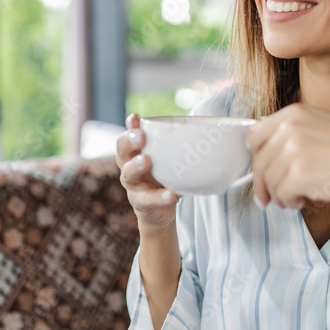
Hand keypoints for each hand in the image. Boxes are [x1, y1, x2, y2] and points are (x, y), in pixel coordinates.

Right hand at [116, 114, 178, 231]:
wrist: (160, 212)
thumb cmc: (164, 180)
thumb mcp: (168, 162)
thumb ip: (176, 148)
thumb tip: (207, 129)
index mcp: (135, 154)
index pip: (128, 136)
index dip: (130, 127)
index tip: (135, 117)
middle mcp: (128, 167)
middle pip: (122, 152)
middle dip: (129, 141)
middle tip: (140, 136)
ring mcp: (133, 186)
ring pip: (128, 174)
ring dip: (136, 166)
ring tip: (146, 161)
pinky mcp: (140, 203)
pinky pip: (148, 199)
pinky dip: (160, 197)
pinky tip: (171, 194)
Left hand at [247, 103, 329, 210]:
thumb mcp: (322, 128)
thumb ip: (294, 135)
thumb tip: (267, 155)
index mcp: (294, 113)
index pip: (255, 135)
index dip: (256, 157)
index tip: (260, 171)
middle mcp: (290, 127)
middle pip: (258, 162)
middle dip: (263, 184)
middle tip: (271, 197)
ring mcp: (294, 149)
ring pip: (268, 181)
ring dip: (279, 195)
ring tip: (296, 198)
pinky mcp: (299, 173)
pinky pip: (280, 194)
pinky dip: (289, 202)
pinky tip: (303, 201)